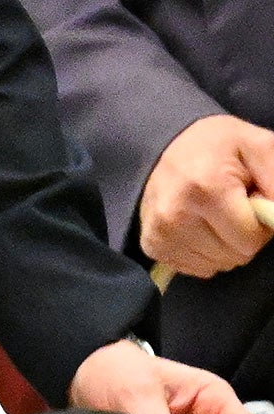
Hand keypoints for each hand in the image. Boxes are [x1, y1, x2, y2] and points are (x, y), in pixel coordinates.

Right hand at [140, 114, 273, 278]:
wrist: (163, 146)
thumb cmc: (217, 146)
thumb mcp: (258, 146)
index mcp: (207, 189)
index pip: (249, 240)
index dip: (261, 228)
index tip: (253, 207)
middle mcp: (176, 216)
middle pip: (232, 256)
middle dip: (242, 238)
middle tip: (235, 211)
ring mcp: (160, 234)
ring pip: (214, 265)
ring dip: (223, 248)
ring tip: (216, 219)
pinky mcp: (151, 245)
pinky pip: (195, 268)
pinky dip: (204, 254)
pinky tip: (199, 230)